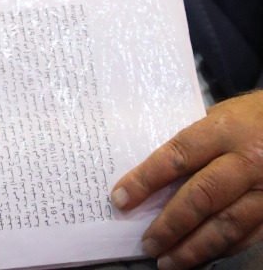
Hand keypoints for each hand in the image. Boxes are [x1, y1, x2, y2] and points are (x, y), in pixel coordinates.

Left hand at [111, 90, 262, 268]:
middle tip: (147, 244)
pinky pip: (246, 236)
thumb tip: (153, 172)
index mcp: (224, 130)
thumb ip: (192, 140)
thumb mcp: (219, 115)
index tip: (121, 198)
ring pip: (225, 225)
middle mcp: (246, 160)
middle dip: (169, 225)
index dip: (146, 179)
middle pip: (201, 197)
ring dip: (193, 248)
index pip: (177, 156)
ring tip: (167, 262)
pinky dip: (220, 250)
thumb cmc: (249, 117)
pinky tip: (199, 257)